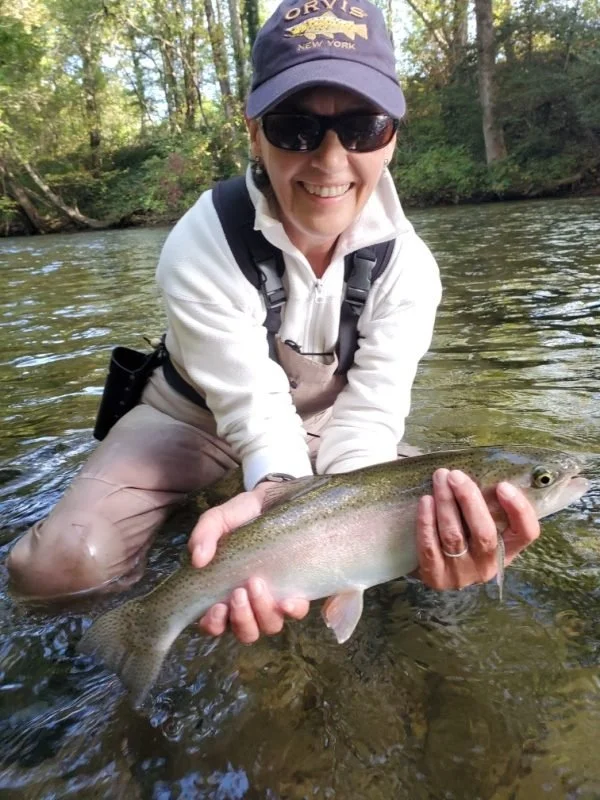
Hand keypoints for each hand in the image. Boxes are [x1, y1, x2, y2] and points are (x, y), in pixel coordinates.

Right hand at [188, 484, 309, 642]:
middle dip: (241, 619)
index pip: (217, 624)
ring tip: (257, 583)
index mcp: (225, 592)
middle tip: (239, 592)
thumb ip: (205, 533)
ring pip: (269, 626)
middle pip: (245, 632)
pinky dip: (292, 611)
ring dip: (262, 612)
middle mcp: (250, 603)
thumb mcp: (220, 519)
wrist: (275, 499)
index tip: (217, 608)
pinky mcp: (297, 590)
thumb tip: (197, 559)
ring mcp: (275, 599)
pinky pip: (297, 612)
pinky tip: (288, 600)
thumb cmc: (243, 514)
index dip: (215, 625)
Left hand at [415, 468, 539, 589]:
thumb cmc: (463, 537)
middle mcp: (487, 565)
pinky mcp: (435, 576)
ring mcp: (461, 573)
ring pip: (454, 536)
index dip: (518, 510)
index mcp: (507, 550)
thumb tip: (482, 468)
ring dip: (445, 503)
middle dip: (469, 500)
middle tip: (456, 475)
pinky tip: (426, 501)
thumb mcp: (482, 525)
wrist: (433, 569)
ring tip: (440, 479)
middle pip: (484, 533)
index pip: (526, 533)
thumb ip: (488, 505)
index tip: (503, 485)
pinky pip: (430, 546)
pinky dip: (427, 521)